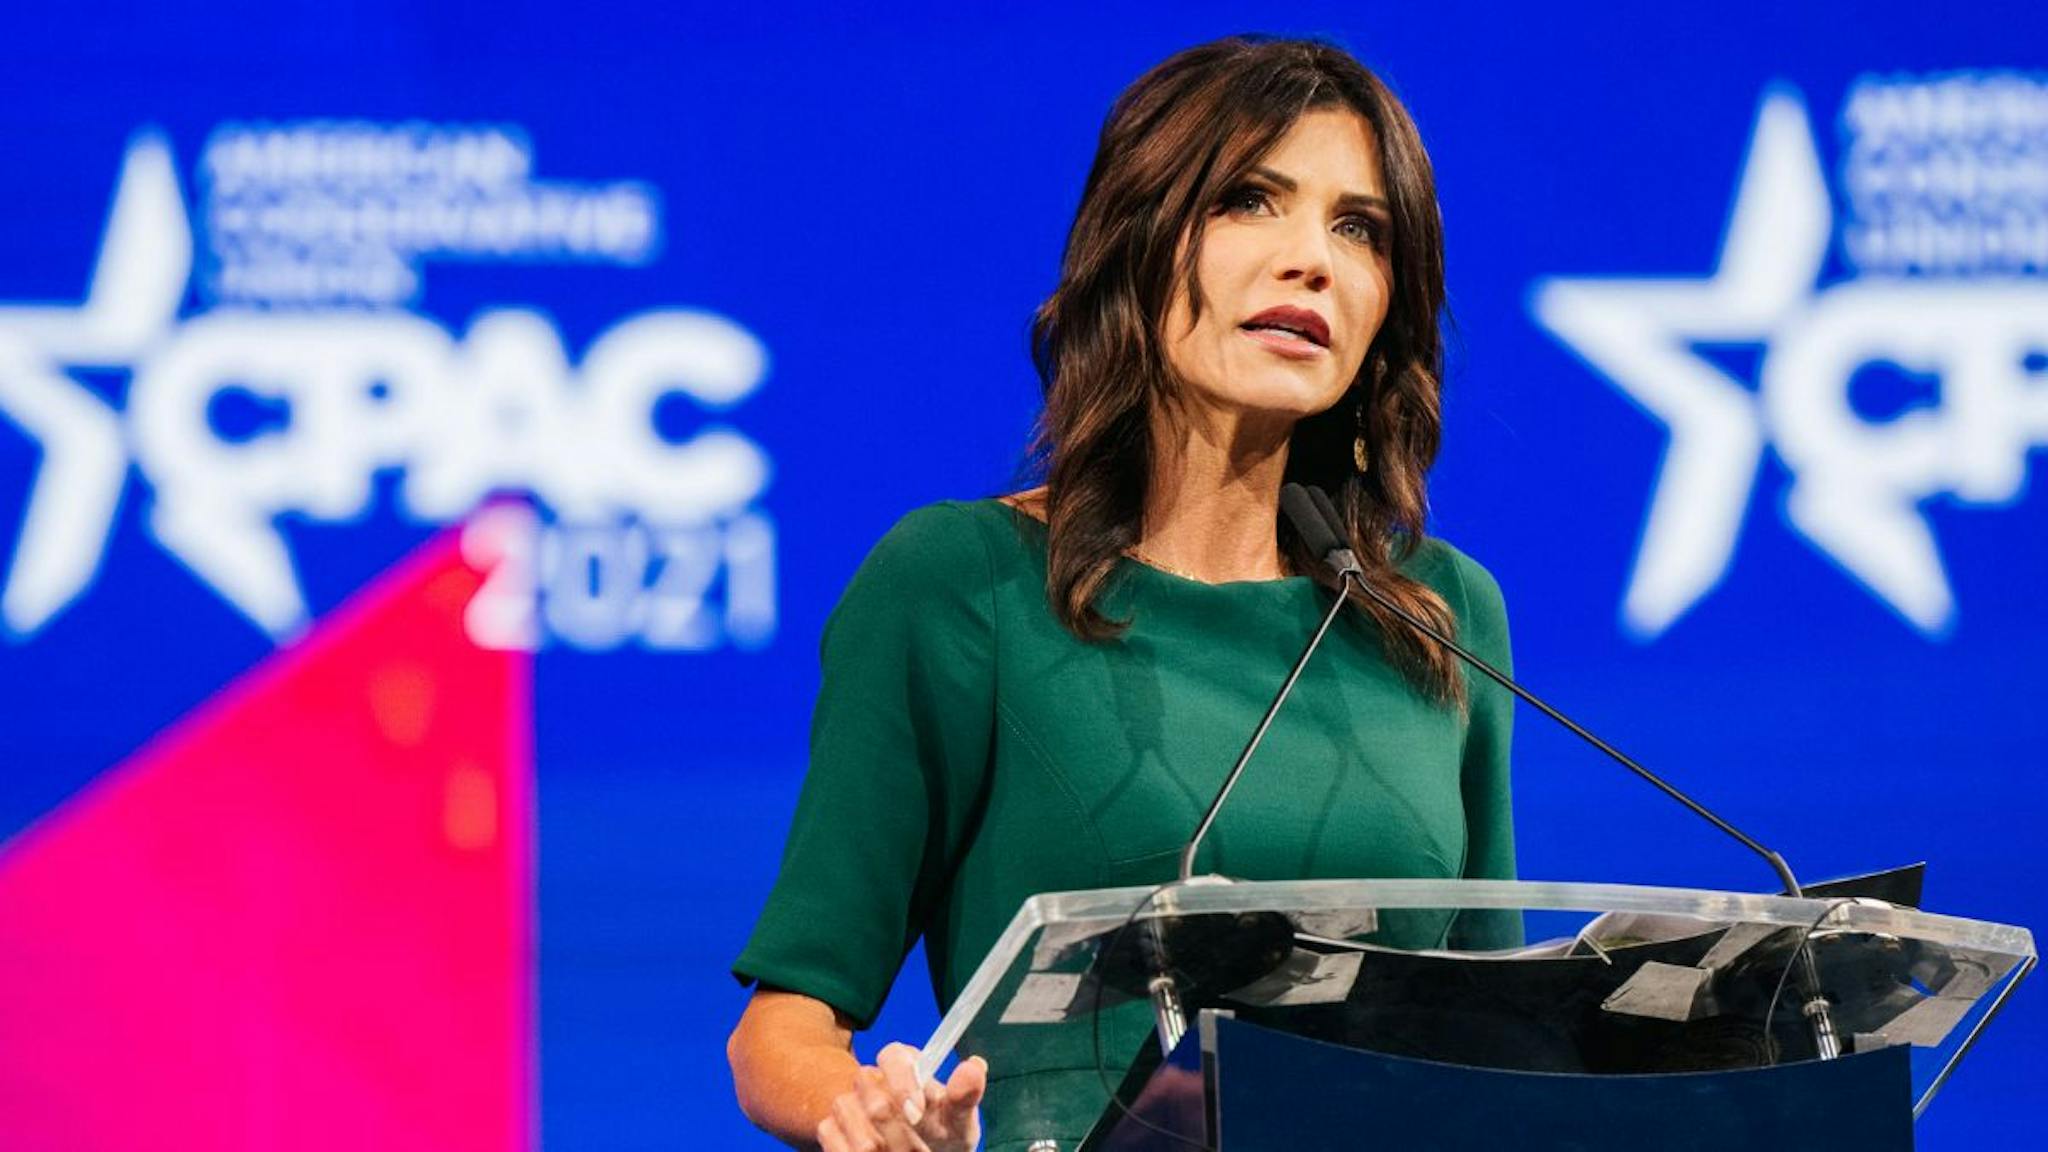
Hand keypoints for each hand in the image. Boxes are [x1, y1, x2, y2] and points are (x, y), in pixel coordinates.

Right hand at [816, 1043, 986, 1151]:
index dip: (903, 1084)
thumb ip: (964, 1096)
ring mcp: (848, 1102)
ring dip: (883, 1151)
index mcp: (905, 1063)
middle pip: (875, 1102)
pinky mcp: (830, 1127)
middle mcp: (872, 1077)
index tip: (917, 1113)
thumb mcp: (960, 1121)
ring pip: (855, 1127)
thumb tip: (974, 1066)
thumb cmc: (943, 1136)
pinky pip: (836, 1143)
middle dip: (901, 1137)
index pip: (893, 1056)